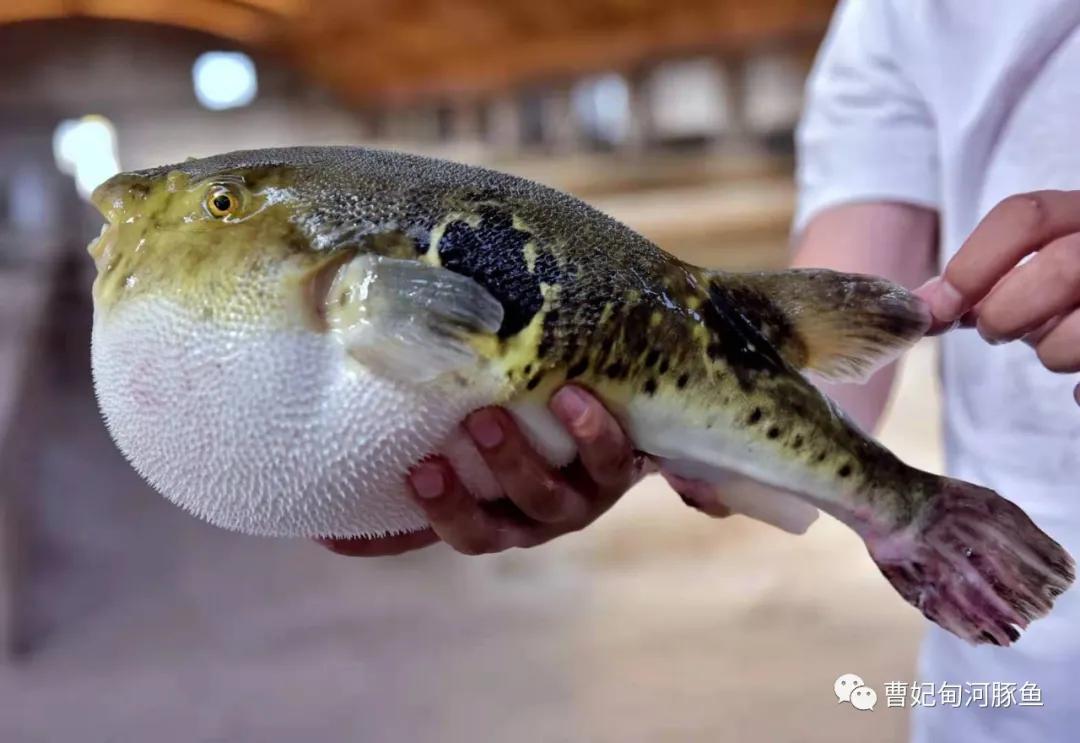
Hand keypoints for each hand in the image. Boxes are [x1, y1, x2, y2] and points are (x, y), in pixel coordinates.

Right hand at [319, 385, 646, 556]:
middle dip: (452, 506)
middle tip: (425, 466)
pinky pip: (607, 459)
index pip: (422, 535)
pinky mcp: (616, 472)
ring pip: (542, 499)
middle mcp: (524, 519)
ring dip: (512, 462)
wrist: (628, 423)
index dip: (378, 544)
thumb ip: (436, 405)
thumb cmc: (535, 418)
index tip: (329, 536)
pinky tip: (570, 395)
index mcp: (486, 513)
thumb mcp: (482, 420)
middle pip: (484, 534)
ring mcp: (572, 501)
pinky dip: (589, 432)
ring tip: (486, 417)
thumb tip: (354, 350)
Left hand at [917, 190, 1079, 404]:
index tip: (941, 308)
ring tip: (1058, 348)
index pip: (1024, 215)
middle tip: (996, 332)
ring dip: (1053, 352)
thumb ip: (979, 283)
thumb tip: (925, 306)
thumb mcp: (1032, 272)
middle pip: (1062, 267)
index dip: (972, 266)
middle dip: (1008, 313)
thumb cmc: (1069, 293)